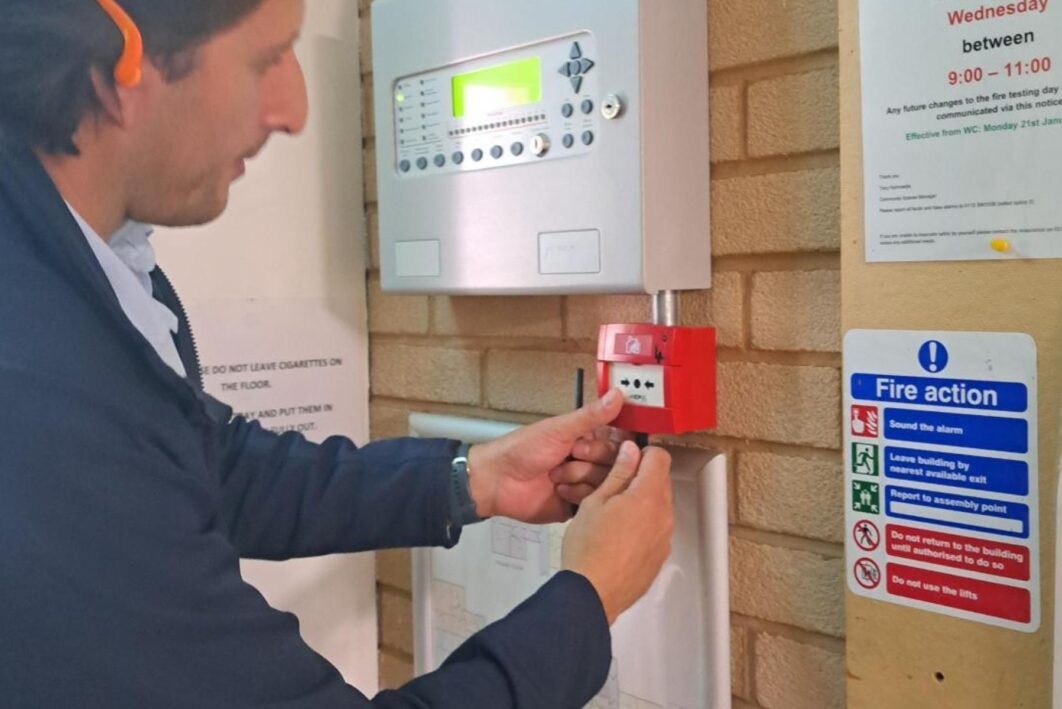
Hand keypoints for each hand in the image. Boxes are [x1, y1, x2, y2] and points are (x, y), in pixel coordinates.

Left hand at [466, 389, 627, 522]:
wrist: (498, 481)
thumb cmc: (525, 448)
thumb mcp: (559, 429)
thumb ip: (591, 415)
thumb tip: (618, 393)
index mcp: (588, 438)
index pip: (620, 440)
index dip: (615, 443)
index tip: (603, 439)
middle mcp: (591, 461)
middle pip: (616, 463)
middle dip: (590, 459)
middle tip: (569, 454)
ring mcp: (586, 484)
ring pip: (606, 483)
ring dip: (579, 477)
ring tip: (555, 475)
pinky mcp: (579, 505)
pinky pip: (595, 502)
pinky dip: (576, 495)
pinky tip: (558, 491)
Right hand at [561, 441, 673, 624]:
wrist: (592, 594)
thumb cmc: (588, 547)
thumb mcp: (595, 501)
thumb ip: (618, 473)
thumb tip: (630, 452)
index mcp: (648, 496)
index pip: (660, 457)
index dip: (642, 453)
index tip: (625, 460)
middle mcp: (664, 515)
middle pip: (661, 481)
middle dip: (641, 477)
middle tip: (612, 485)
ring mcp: (664, 538)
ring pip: (659, 506)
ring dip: (641, 502)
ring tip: (612, 513)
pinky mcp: (660, 556)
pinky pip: (656, 530)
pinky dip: (642, 525)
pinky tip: (618, 535)